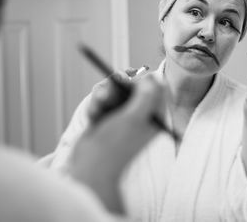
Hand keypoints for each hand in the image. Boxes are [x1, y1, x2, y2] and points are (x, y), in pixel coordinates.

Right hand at [69, 74, 165, 212]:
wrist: (91, 167)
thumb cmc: (115, 144)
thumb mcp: (134, 118)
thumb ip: (147, 96)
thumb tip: (152, 78)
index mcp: (154, 118)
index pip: (155, 89)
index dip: (141, 81)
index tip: (127, 81)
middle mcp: (140, 117)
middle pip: (132, 88)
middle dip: (116, 88)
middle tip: (106, 94)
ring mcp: (122, 118)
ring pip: (114, 94)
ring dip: (102, 97)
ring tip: (97, 110)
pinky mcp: (106, 120)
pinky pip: (102, 103)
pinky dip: (96, 107)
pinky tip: (93, 117)